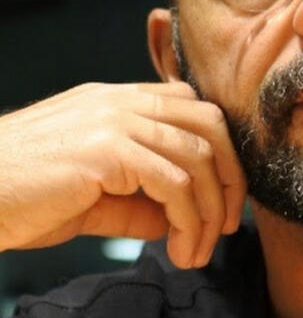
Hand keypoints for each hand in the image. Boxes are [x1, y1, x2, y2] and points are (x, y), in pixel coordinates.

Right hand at [0, 82, 246, 268]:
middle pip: (210, 122)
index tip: (221, 197)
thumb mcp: (91, 193)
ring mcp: (116, 120)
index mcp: (121, 100)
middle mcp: (124, 101)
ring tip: (200, 249)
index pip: (193, 108)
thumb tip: (176, 219)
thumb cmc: (23, 194)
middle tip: (228, 223)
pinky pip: (174, 182)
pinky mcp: (107, 150)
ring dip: (211, 208)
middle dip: (231, 175)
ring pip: (199, 154)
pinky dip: (189, 219)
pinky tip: (179, 248)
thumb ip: (137, 199)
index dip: (219, 151)